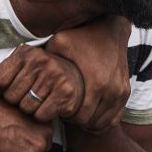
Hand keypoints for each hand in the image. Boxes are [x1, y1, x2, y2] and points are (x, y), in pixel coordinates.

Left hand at [0, 44, 84, 121]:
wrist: (74, 78)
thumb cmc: (40, 75)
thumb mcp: (19, 69)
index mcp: (25, 53)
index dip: (2, 89)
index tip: (12, 87)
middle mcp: (40, 61)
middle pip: (11, 96)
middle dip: (16, 101)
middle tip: (28, 94)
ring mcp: (54, 76)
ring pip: (25, 107)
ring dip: (30, 109)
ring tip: (39, 99)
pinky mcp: (64, 93)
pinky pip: (40, 115)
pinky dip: (42, 115)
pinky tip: (48, 105)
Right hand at [0, 97, 52, 151]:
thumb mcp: (12, 103)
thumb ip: (24, 112)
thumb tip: (24, 114)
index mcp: (42, 123)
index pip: (45, 132)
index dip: (33, 133)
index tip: (25, 133)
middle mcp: (40, 141)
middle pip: (39, 148)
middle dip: (26, 146)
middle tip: (11, 140)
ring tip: (1, 146)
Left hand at [46, 16, 131, 132]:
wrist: (111, 28)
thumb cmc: (83, 36)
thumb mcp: (60, 42)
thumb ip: (44, 58)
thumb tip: (25, 68)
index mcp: (96, 84)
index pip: (79, 118)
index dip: (66, 116)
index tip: (59, 108)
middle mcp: (112, 91)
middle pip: (91, 123)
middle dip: (76, 120)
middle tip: (66, 111)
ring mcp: (121, 92)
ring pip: (103, 123)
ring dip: (89, 121)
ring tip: (76, 111)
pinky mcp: (126, 92)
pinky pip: (114, 118)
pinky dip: (102, 119)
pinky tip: (90, 110)